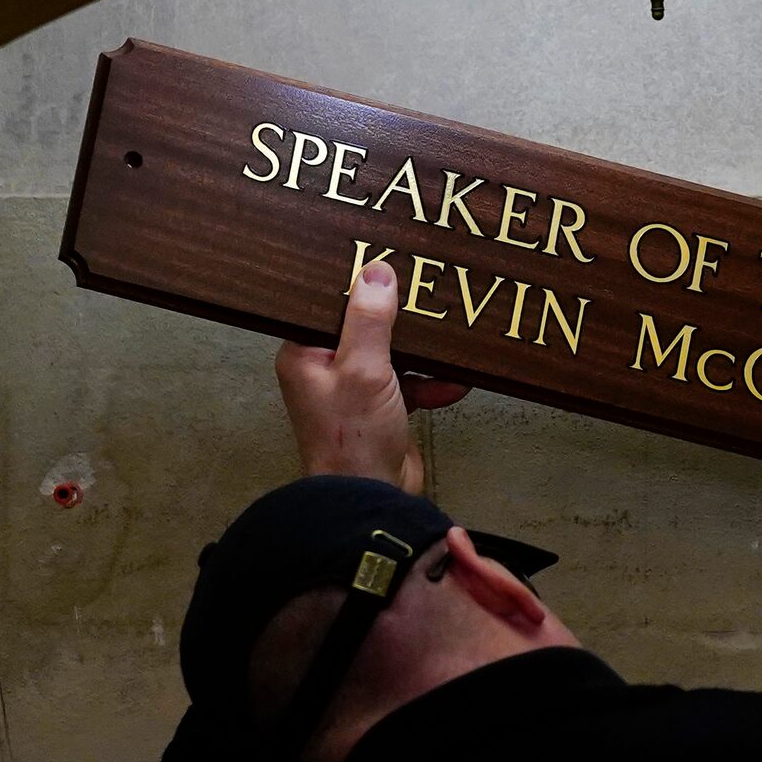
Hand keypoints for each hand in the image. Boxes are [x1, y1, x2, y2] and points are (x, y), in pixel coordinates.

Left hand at [274, 260, 469, 493]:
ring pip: (392, 352)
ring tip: (449, 332)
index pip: (328, 304)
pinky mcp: (383, 407)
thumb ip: (370, 319)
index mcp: (305, 354)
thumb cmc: (354, 439)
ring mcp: (355, 388)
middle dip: (398, 315)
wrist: (374, 500)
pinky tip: (456, 381)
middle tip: (427, 289)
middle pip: (364, 325)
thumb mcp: (363, 369)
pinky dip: (432, 381)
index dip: (356, 284)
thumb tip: (377, 271)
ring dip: (422, 350)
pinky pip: (410, 381)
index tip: (386, 260)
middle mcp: (326, 368)